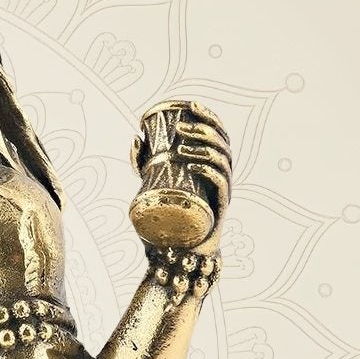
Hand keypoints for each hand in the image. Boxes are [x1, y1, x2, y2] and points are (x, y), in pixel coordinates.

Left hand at [133, 100, 232, 254]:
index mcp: (213, 166)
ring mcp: (223, 192)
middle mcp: (222, 176)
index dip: (209, 117)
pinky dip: (206, 171)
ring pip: (222, 162)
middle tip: (180, 128)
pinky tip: (192, 165)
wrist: (176, 253)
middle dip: (203, 130)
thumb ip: (143, 162)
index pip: (218, 134)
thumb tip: (136, 136)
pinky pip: (219, 185)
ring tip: (181, 147)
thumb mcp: (151, 184)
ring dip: (203, 149)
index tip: (192, 105)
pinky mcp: (220, 209)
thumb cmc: (167, 216)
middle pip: (223, 144)